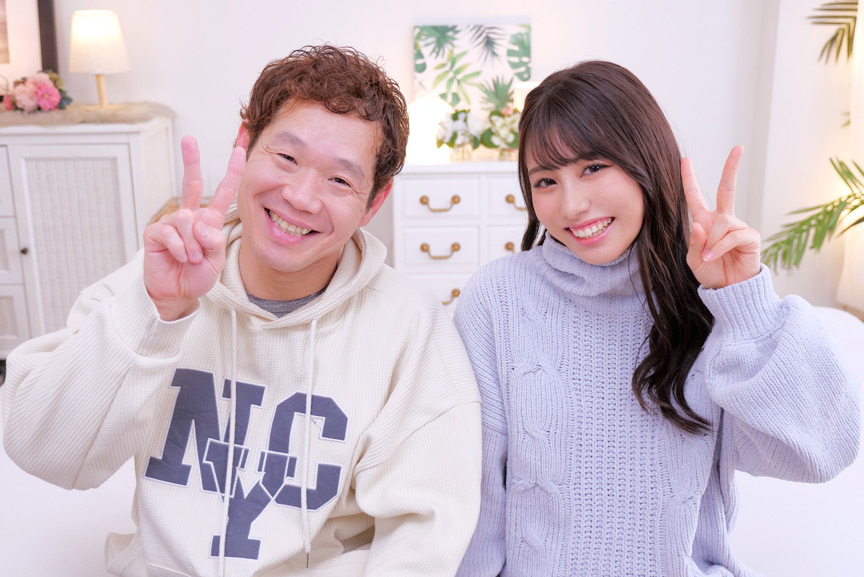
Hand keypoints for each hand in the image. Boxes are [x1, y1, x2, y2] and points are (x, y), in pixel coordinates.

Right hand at [143, 136, 245, 319]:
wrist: (177, 294)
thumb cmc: (197, 275)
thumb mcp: (216, 260)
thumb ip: (214, 241)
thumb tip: (199, 222)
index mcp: (210, 221)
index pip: (223, 192)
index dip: (232, 172)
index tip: (238, 149)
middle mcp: (191, 217)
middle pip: (190, 183)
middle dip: (190, 160)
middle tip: (188, 139)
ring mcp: (172, 223)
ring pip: (187, 220)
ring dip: (193, 244)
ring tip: (192, 259)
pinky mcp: (156, 233)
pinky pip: (171, 233)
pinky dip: (181, 248)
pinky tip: (181, 257)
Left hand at [682, 145, 760, 288]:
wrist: (729, 289)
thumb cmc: (711, 272)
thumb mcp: (694, 259)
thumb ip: (694, 242)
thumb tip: (699, 224)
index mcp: (705, 221)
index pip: (695, 196)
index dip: (689, 179)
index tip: (685, 160)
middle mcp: (722, 220)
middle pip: (728, 189)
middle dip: (732, 168)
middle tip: (738, 148)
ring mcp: (737, 227)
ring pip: (722, 223)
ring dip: (711, 242)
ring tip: (709, 257)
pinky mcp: (750, 237)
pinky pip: (732, 235)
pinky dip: (720, 247)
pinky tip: (715, 256)